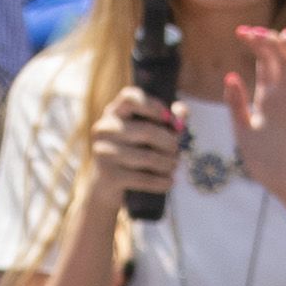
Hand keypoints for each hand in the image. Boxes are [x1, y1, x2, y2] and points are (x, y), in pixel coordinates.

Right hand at [83, 85, 179, 202]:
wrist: (104, 188)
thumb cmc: (131, 155)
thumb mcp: (147, 135)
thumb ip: (167, 121)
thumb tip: (182, 110)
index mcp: (113, 112)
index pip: (129, 97)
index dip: (153, 105)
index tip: (168, 119)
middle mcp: (104, 128)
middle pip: (147, 131)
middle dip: (170, 143)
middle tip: (178, 152)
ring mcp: (103, 152)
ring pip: (148, 157)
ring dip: (168, 164)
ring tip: (174, 167)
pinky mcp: (107, 175)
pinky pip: (143, 179)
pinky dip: (162, 181)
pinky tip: (169, 182)